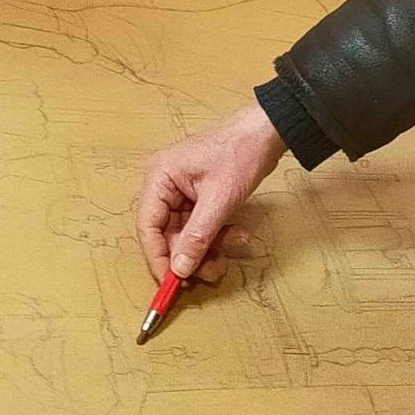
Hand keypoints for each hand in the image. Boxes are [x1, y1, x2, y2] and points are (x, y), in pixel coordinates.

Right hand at [136, 100, 284, 280]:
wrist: (266, 132)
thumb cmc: (240, 153)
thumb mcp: (219, 201)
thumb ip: (196, 237)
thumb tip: (179, 269)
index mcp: (159, 177)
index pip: (147, 226)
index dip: (158, 257)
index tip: (173, 282)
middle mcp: (165, 184)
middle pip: (167, 233)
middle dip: (190, 254)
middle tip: (213, 270)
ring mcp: (182, 190)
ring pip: (186, 233)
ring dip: (208, 247)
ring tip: (232, 248)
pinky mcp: (199, 195)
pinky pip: (200, 225)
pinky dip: (217, 235)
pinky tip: (238, 234)